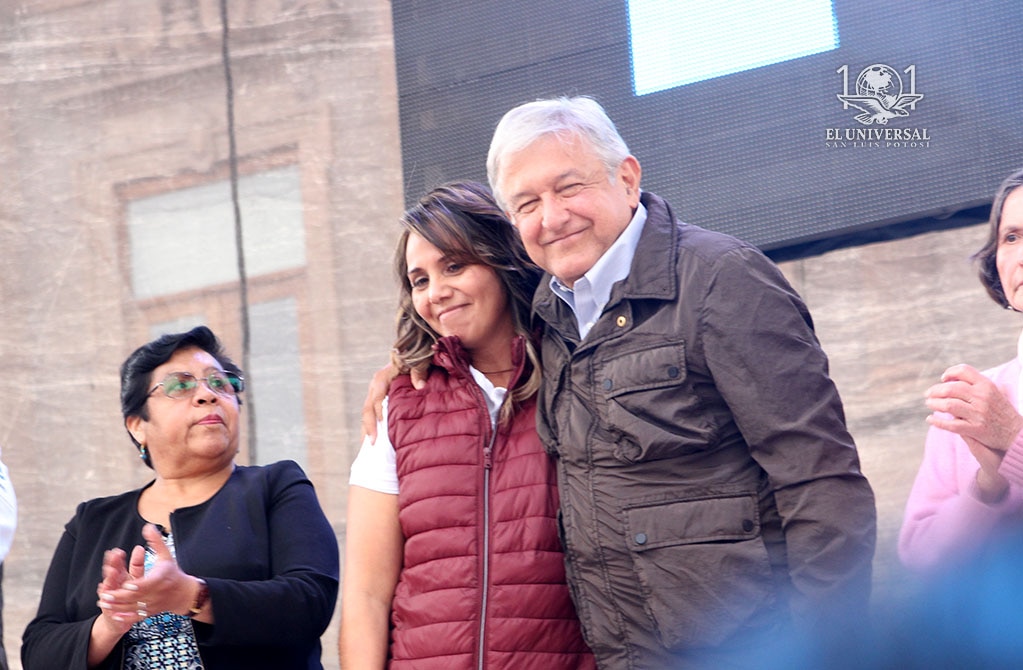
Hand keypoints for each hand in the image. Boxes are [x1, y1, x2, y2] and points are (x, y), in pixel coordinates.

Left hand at [95, 524, 197, 621]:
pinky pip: (137, 617)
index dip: (134, 586)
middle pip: (136, 597)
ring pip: (134, 608)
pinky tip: (115, 615)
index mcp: (159, 579)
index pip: (145, 584)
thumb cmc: (172, 572)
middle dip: (119, 598)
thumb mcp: (166, 555)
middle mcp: (156, 593)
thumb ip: (155, 542)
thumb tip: (147, 527)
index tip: (123, 585)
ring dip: (118, 607)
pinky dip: (126, 618)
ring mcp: (153, 604)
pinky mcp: (150, 612)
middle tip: (104, 596)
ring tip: (104, 604)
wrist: (184, 593)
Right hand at [360, 360, 430, 442]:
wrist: (411, 353)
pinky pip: (372, 415)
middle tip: (373, 443)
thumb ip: (419, 371)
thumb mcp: (418, 361)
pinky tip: (375, 441)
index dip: (379, 412)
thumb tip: (420, 386)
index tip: (384, 425)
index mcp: (382, 378)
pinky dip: (372, 427)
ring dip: (368, 430)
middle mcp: (375, 386)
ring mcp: (375, 393)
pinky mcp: (379, 399)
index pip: (377, 398)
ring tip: (371, 448)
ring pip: (367, 414)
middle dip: (369, 427)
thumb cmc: (415, 357)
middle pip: (368, 409)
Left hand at [926, 364, 1021, 498]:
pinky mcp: (976, 429)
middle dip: (935, 391)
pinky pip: (952, 425)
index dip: (950, 373)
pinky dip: (938, 422)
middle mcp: (982, 397)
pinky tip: (930, 419)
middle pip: (951, 388)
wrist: (1016, 433)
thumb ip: (976, 384)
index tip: (943, 379)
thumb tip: (952, 378)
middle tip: (928, 394)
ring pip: (949, 405)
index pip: (964, 371)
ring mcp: (979, 413)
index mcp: (986, 385)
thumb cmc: (1001, 411)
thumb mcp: (993, 392)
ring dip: (934, 404)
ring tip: (929, 404)